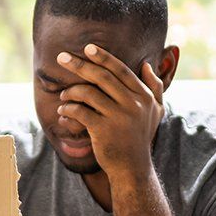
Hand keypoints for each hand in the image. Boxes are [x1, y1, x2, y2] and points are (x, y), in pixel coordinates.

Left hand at [56, 44, 164, 179]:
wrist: (132, 168)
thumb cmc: (139, 137)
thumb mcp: (154, 112)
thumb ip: (154, 87)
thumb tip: (147, 64)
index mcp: (144, 96)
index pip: (121, 70)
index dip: (104, 57)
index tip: (88, 48)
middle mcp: (133, 104)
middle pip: (102, 77)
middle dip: (79, 65)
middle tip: (61, 58)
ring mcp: (118, 117)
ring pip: (88, 93)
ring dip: (70, 91)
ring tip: (63, 96)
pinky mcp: (102, 130)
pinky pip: (79, 111)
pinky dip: (67, 109)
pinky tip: (62, 111)